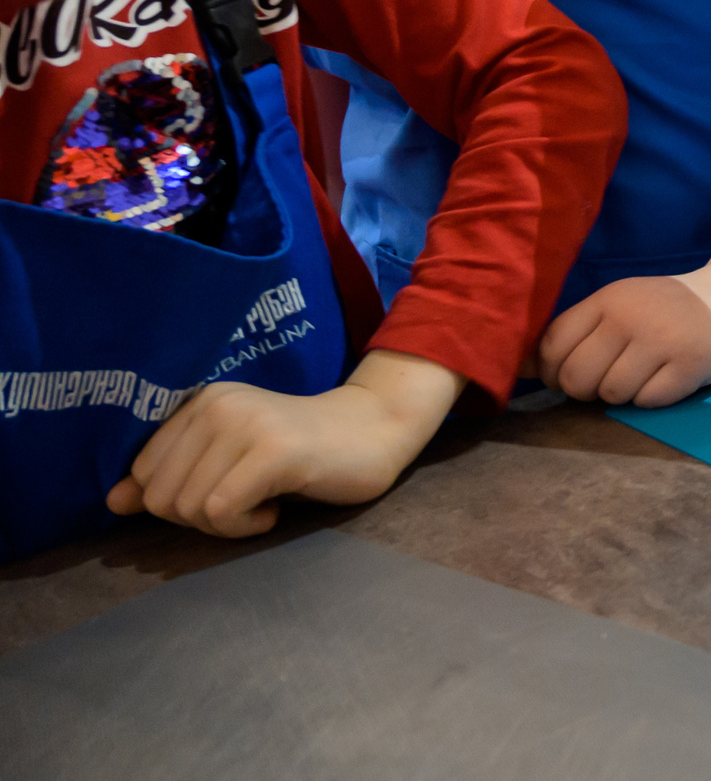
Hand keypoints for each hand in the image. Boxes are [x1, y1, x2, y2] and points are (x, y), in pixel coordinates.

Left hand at [104, 350, 459, 537]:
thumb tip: (114, 503)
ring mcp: (246, 424)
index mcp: (202, 401)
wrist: (378, 431)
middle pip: (160, 496)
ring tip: (262, 504)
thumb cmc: (303, 453)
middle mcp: (217, 405)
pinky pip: (220, 511)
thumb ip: (174, 476)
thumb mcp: (230, 460)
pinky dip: (243, 527)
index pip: (144, 474)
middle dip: (198, 518)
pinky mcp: (273, 450)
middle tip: (246, 504)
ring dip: (225, 525)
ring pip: (188, 508)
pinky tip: (273, 512)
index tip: (227, 491)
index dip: (179, 502)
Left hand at [538, 271, 710, 407]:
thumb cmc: (672, 310)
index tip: (571, 376)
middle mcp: (631, 316)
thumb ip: (578, 333)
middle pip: (577, 377)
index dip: (554, 372)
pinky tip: (668, 378)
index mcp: (609, 299)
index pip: (554, 345)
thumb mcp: (623, 308)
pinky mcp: (691, 364)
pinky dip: (653, 398)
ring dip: (622, 396)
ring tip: (644, 376)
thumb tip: (524, 368)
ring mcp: (663, 339)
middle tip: (608, 382)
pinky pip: (647, 401)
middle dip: (585, 391)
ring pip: (611, 394)